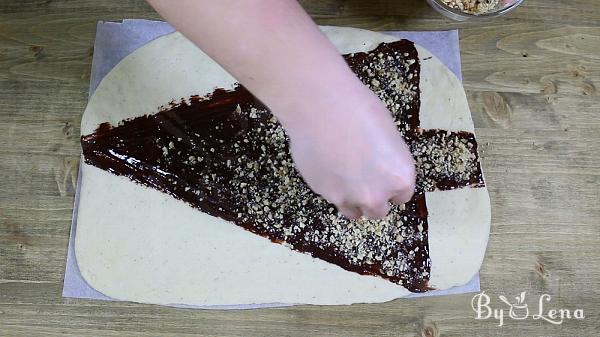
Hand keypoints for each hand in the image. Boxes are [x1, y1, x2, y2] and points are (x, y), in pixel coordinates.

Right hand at [281, 83, 415, 218]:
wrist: (321, 108)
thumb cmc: (359, 110)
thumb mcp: (388, 134)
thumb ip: (387, 161)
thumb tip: (378, 168)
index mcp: (399, 177)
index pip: (401, 197)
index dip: (391, 186)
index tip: (383, 176)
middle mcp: (375, 194)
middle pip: (378, 211)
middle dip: (373, 198)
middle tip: (363, 179)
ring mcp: (347, 197)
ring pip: (353, 212)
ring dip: (352, 200)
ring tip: (344, 178)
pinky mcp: (323, 193)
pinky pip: (331, 197)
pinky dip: (330, 186)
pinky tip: (326, 164)